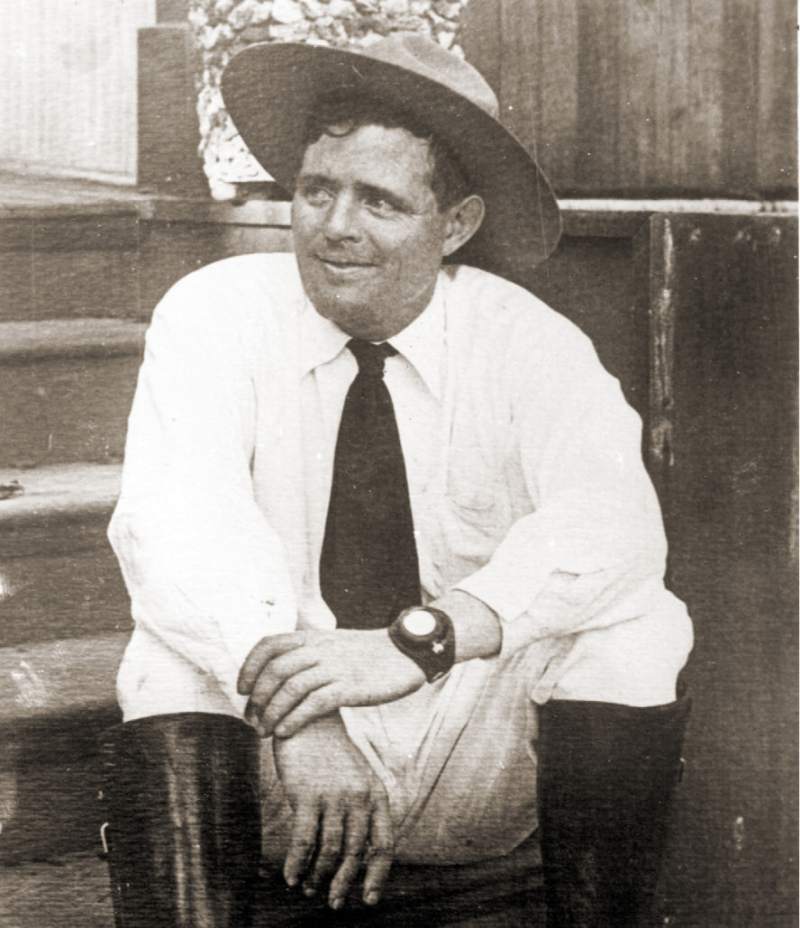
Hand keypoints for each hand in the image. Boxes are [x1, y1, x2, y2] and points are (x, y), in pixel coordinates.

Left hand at [239, 628, 424, 736]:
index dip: (249, 667)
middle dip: (257, 698)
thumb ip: (307, 653)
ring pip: (290, 689)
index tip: (241, 690)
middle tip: (252, 720)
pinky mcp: (349, 687)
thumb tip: (278, 673)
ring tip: (264, 732)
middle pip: (275, 670)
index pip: (268, 645)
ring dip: (271, 713)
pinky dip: (294, 719)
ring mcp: (334, 667)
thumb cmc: (366, 655)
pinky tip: (284, 733)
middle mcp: (320, 649)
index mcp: (312, 637)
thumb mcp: (332, 644)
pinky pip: (314, 704)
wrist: (404, 653)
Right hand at [274, 714, 393, 908]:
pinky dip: (297, 864)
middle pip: (355, 853)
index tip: (370, 899)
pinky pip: (304, 841)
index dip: (377, 875)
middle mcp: (359, 797)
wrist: (307, 717)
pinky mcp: (307, 794)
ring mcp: (334, 796)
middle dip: (344, 883)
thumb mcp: (355, 776)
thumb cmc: (328, 752)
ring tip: (308, 888)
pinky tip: (290, 876)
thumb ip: (360, 808)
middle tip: (334, 903)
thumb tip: (355, 851)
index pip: (383, 844)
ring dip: (318, 876)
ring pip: (330, 852)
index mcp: (375, 794)